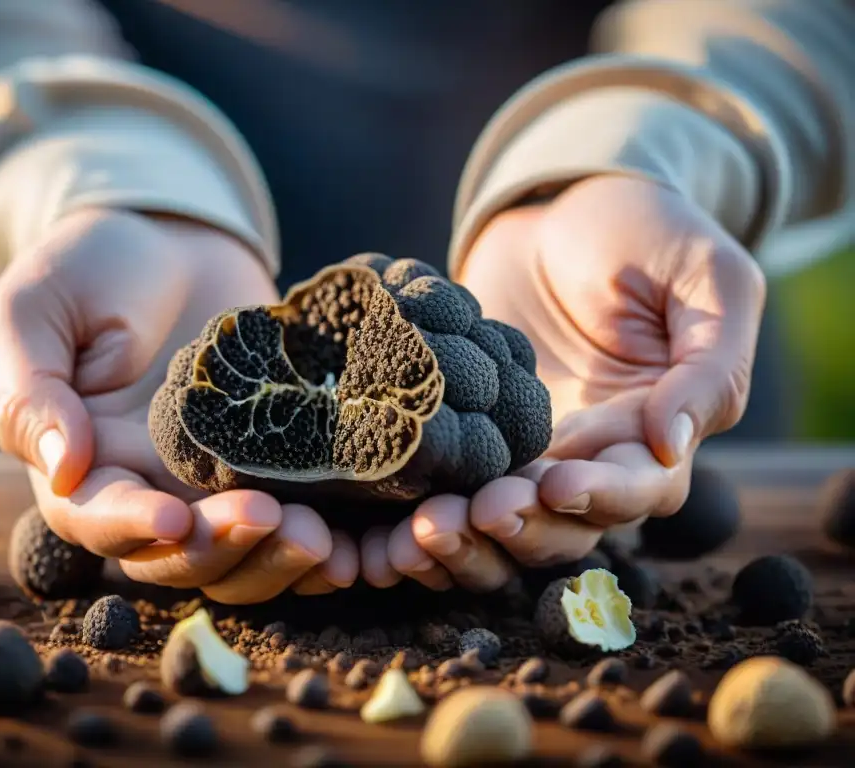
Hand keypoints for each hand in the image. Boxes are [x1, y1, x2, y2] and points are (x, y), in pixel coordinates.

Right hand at [0, 209, 357, 601]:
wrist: (173, 239)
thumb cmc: (88, 267)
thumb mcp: (34, 311)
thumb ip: (33, 392)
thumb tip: (64, 466)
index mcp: (84, 464)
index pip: (98, 519)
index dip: (135, 527)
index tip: (175, 515)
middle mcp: (150, 487)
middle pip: (179, 554)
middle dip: (222, 550)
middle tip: (270, 519)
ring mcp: (218, 479)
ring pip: (242, 553)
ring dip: (277, 558)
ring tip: (319, 538)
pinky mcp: (275, 459)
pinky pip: (298, 515)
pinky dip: (324, 541)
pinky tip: (353, 546)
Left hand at [366, 175, 764, 590]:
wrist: (554, 208)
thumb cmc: (644, 232)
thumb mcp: (707, 278)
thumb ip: (711, 364)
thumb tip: (672, 443)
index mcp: (655, 430)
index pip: (639, 489)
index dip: (600, 497)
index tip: (553, 486)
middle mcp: (592, 458)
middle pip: (564, 527)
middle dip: (519, 529)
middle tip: (469, 515)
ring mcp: (525, 452)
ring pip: (504, 525)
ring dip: (467, 539)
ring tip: (423, 528)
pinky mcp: (471, 437)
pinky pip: (451, 489)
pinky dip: (424, 517)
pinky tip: (391, 528)